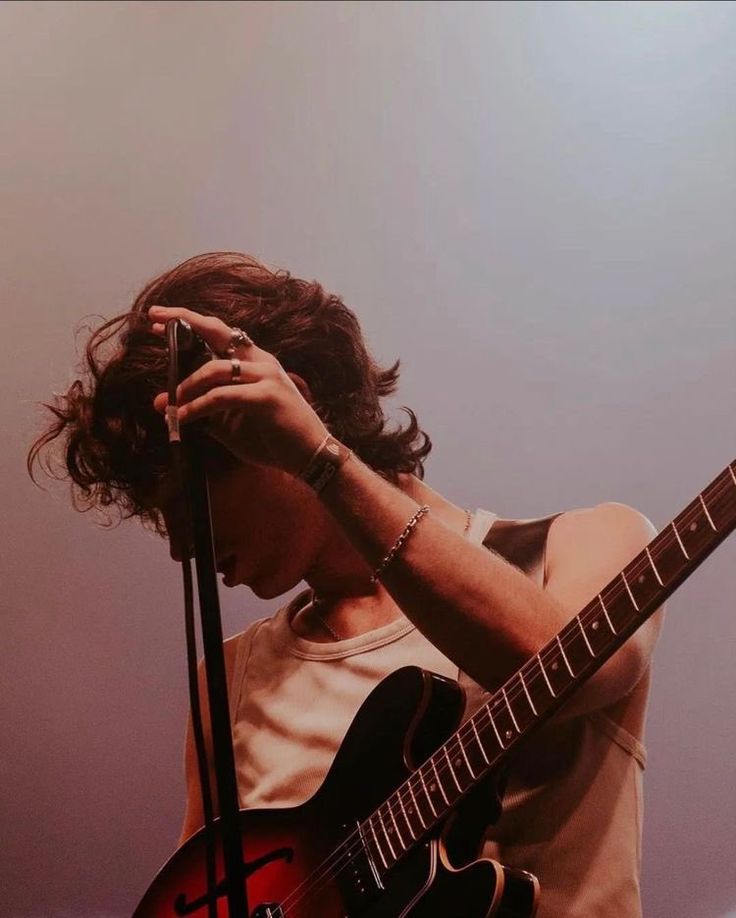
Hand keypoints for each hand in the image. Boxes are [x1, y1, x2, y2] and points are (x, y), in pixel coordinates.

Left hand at [148, 305, 329, 475]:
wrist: (311, 458)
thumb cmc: (275, 441)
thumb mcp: (234, 424)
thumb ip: (206, 412)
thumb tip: (169, 407)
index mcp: (256, 363)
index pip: (220, 335)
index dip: (190, 324)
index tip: (159, 323)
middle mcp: (262, 362)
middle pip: (218, 331)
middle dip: (184, 322)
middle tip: (153, 321)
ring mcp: (267, 376)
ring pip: (214, 369)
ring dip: (185, 387)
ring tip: (168, 405)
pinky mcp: (267, 396)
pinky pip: (221, 396)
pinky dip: (198, 407)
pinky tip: (183, 417)